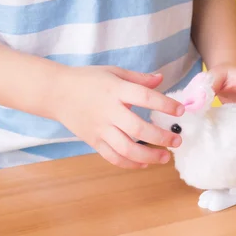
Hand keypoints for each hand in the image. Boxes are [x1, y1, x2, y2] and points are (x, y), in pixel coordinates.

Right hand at [50, 66, 184, 168]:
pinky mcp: (93, 141)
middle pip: (138, 129)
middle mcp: (108, 111)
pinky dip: (129, 163)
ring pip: (126, 149)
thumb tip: (161, 79)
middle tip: (177, 141)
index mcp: (115, 90)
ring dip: (148, 156)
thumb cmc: (87, 79)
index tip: (180, 111)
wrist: (55, 92)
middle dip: (161, 137)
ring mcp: (100, 129)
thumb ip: (138, 78)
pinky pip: (112, 157)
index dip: (165, 104)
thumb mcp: (113, 72)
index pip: (145, 97)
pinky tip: (143, 163)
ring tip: (164, 157)